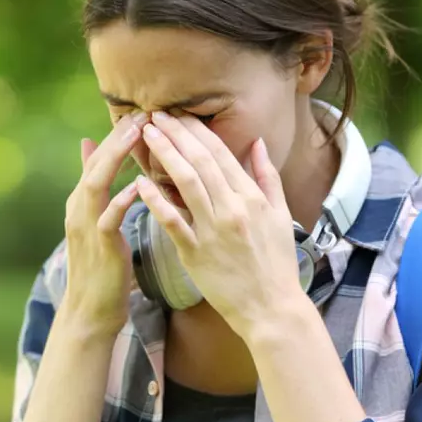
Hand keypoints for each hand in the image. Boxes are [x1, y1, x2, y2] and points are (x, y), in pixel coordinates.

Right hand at [60, 112, 148, 335]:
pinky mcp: (100, 248)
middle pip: (96, 163)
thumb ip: (96, 185)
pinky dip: (121, 201)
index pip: (99, 159)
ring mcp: (87, 227)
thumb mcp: (98, 221)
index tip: (143, 112)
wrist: (91, 311)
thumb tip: (91, 146)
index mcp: (83, 201)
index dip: (119, 135)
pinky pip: (108, 219)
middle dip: (118, 137)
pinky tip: (137, 187)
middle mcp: (80, 209)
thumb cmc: (102, 266)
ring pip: (97, 184)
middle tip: (142, 112)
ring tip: (138, 136)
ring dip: (116, 158)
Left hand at [133, 111, 305, 337]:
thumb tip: (258, 143)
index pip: (221, 154)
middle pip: (200, 162)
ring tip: (147, 135)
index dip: (197, 131)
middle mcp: (233, 208)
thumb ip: (268, 178)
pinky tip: (140, 182)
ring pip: (186, 183)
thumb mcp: (281, 216)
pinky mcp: (196, 253)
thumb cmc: (276, 265)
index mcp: (252, 198)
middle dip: (176, 134)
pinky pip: (173, 222)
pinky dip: (156, 200)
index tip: (179, 113)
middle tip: (155, 114)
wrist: (271, 308)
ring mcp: (213, 230)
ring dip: (165, 155)